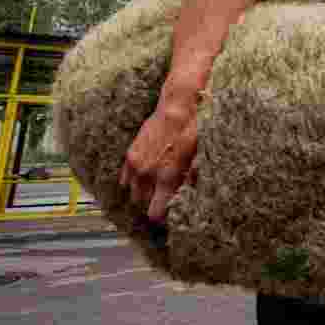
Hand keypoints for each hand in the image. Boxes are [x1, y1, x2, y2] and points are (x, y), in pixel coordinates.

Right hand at [119, 94, 199, 223]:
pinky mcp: (130, 154)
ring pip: (132, 192)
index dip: (161, 216)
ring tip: (154, 187)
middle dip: (152, 203)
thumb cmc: (191, 132)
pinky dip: (133, 180)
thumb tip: (192, 194)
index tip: (166, 215)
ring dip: (142, 192)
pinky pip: (125, 178)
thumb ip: (193, 180)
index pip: (155, 212)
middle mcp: (148, 174)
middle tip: (163, 197)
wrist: (177, 109)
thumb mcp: (199, 158)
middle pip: (143, 203)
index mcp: (167, 178)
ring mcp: (136, 164)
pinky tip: (144, 176)